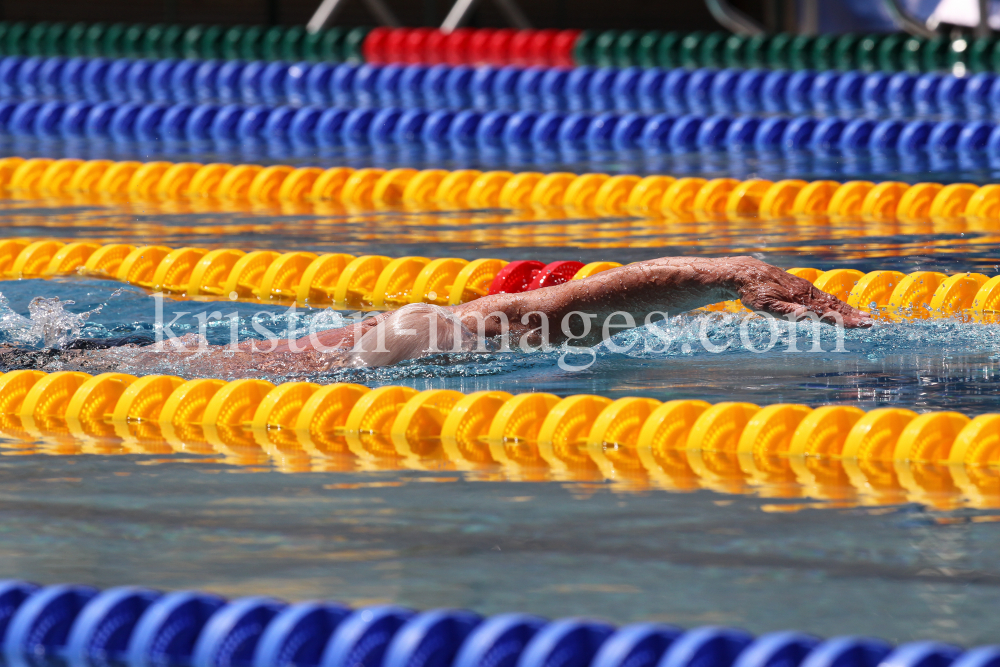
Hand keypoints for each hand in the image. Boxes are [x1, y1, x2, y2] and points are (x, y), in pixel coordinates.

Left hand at [729, 257, 873, 327]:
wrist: (744, 272)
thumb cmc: (753, 293)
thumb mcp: (765, 306)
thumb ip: (785, 312)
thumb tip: (806, 317)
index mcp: (801, 298)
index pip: (829, 312)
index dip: (847, 320)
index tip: (865, 324)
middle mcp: (806, 292)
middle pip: (834, 305)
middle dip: (852, 315)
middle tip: (870, 322)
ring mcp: (803, 289)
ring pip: (829, 300)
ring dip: (846, 309)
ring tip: (862, 315)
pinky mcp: (798, 287)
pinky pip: (821, 297)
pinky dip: (834, 303)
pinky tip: (838, 307)